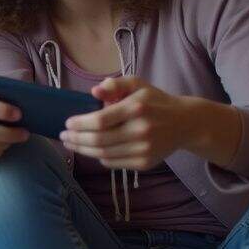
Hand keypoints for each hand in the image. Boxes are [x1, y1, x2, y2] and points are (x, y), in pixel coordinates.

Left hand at [61, 77, 210, 169]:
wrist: (185, 123)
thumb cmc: (155, 101)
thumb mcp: (137, 85)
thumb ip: (115, 85)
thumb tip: (94, 92)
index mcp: (137, 108)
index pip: (100, 120)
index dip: (79, 124)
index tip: (67, 123)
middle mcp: (141, 130)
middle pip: (98, 140)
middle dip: (75, 139)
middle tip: (63, 136)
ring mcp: (144, 149)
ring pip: (103, 153)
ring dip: (82, 150)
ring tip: (71, 144)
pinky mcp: (145, 163)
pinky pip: (113, 162)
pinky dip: (99, 157)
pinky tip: (91, 150)